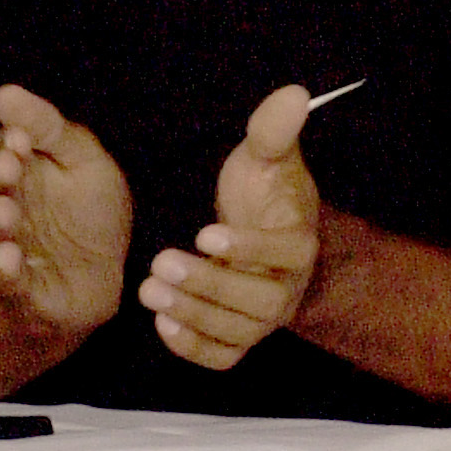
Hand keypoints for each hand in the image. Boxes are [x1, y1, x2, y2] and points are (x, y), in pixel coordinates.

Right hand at [0, 85, 131, 335]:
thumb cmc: (91, 212)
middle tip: (10, 167)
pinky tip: (8, 256)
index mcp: (19, 173)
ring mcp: (8, 247)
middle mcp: (3, 207)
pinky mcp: (19, 286)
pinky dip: (5, 268)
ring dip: (0, 221)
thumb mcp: (83, 161)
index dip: (8, 145)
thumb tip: (4, 92)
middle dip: (1, 179)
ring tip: (6, 211)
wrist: (101, 277)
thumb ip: (49, 128)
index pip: (1, 151)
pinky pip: (7, 277)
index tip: (19, 137)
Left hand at [141, 85, 320, 370]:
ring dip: (194, 313)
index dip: (251, 246)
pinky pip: (224, 357)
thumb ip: (273, 130)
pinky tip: (163, 324)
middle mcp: (288, 287)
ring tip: (149, 289)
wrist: (258, 230)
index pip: (288, 251)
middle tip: (161, 262)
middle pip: (260, 300)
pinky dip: (195, 348)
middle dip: (209, 285)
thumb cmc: (261, 192)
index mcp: (300, 242)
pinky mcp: (239, 337)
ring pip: (238, 330)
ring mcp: (264, 318)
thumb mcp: (264, 157)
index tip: (206, 232)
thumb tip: (292, 92)